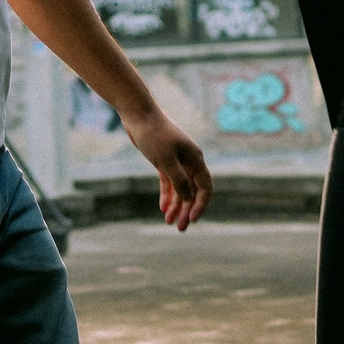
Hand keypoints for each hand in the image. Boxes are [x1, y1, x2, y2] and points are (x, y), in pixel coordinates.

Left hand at [124, 108, 212, 231]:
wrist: (138, 114)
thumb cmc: (153, 134)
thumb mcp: (166, 160)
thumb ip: (178, 180)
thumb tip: (189, 199)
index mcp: (195, 159)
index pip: (205, 187)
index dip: (200, 205)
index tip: (191, 219)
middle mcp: (189, 161)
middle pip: (192, 191)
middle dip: (187, 210)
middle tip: (180, 229)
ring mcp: (176, 161)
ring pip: (180, 189)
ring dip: (176, 206)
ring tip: (169, 222)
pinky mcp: (163, 161)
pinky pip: (168, 182)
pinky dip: (166, 195)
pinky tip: (163, 208)